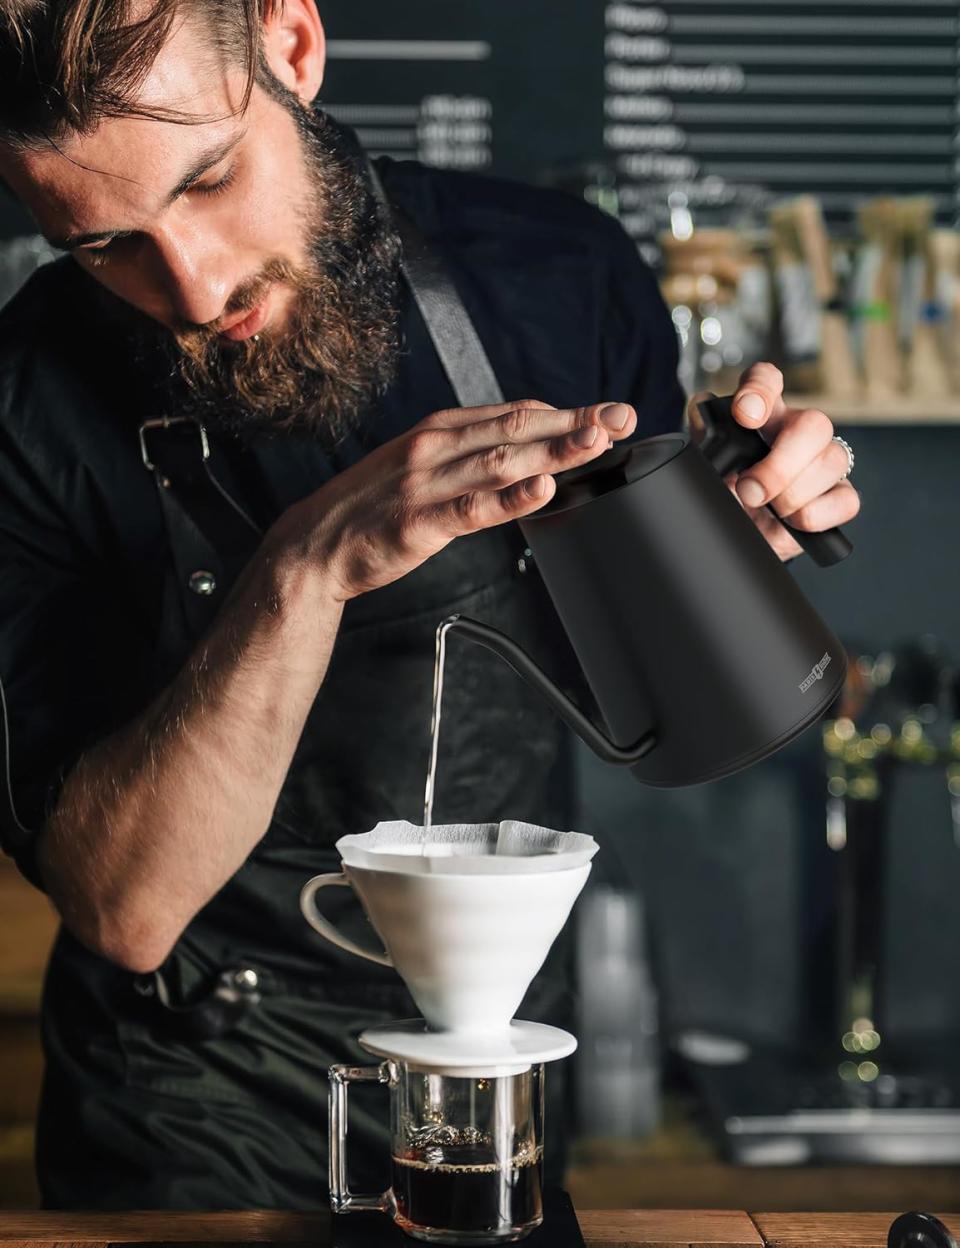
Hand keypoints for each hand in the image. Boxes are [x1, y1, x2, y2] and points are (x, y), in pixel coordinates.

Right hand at [277, 398, 636, 598]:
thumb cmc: (372, 508)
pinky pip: (471, 510)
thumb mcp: (420, 465)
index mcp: (439, 430)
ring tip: (596, 442)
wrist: (314, 544)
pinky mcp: (417, 523)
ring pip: (502, 462)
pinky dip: (509, 498)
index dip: (566, 412)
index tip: (608, 412)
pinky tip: (542, 489)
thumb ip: (469, 455)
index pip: (514, 413)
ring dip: (554, 451)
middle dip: (574, 422)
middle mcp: (435, 448)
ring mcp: (426, 484)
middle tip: (621, 417)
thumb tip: (526, 449)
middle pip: (517, 429)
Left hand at [687, 363, 859, 560]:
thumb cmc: (724, 489)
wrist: (733, 531)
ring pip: (833, 461)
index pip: (767, 380)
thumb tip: (705, 411)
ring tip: (768, 509)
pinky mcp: (837, 497)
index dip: (760, 390)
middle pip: (813, 424)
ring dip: (794, 494)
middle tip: (750, 491)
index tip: (744, 414)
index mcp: (761, 414)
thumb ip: (704, 433)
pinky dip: (815, 515)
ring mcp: (823, 463)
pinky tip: (791, 521)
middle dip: (781, 464)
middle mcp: (796, 431)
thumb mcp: (706, 462)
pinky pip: (847, 500)